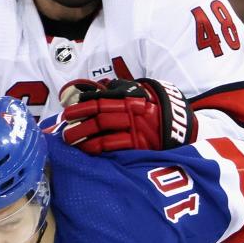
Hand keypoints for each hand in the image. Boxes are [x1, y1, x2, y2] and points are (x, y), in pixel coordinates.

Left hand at [60, 78, 196, 154]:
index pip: (101, 101)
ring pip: (102, 131)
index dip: (82, 107)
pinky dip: (97, 147)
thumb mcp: (138, 97)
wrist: (179, 127)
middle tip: (64, 130)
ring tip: (70, 139)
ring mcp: (135, 128)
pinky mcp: (138, 145)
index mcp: (129, 99)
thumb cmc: (152, 111)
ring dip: (83, 135)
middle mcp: (131, 112)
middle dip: (79, 123)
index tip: (67, 112)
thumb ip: (118, 93)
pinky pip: (113, 145)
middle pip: (98, 116)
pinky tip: (86, 149)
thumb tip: (92, 93)